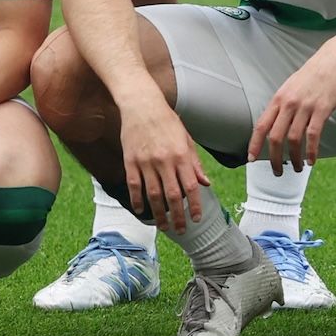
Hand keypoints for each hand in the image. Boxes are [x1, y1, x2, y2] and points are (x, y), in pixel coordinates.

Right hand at [119, 98, 209, 227]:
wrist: (142, 105)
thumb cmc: (167, 121)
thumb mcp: (186, 139)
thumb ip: (195, 163)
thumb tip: (205, 183)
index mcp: (181, 155)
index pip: (191, 186)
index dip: (195, 205)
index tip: (197, 218)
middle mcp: (164, 161)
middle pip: (173, 195)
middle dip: (178, 216)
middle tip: (182, 230)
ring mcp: (146, 162)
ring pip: (153, 195)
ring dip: (159, 214)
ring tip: (163, 227)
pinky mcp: (130, 162)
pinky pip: (134, 186)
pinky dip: (137, 201)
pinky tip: (141, 211)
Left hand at [248, 42, 335, 173]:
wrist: (334, 59)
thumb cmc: (314, 74)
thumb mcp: (291, 87)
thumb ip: (283, 105)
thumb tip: (276, 124)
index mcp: (279, 99)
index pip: (261, 125)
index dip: (254, 144)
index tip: (250, 158)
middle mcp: (289, 104)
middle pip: (275, 137)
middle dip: (274, 158)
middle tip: (277, 171)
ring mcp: (305, 106)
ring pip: (293, 139)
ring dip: (294, 158)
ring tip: (297, 168)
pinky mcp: (322, 109)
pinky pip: (313, 135)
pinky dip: (310, 151)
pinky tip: (311, 160)